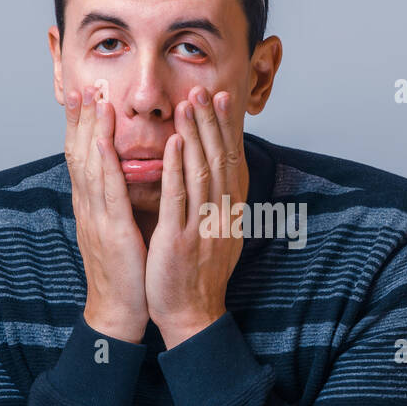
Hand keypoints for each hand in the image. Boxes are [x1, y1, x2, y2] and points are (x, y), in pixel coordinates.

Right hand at [64, 83, 147, 342]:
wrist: (119, 310)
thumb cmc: (127, 271)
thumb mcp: (121, 229)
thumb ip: (121, 202)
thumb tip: (128, 176)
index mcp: (93, 206)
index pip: (84, 157)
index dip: (82, 125)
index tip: (86, 96)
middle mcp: (89, 206)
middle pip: (80, 153)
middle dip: (81, 118)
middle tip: (82, 83)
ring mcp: (96, 216)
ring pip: (89, 164)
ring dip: (89, 128)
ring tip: (92, 97)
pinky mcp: (110, 230)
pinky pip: (106, 190)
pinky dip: (103, 161)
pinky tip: (102, 138)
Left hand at [145, 85, 247, 348]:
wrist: (191, 315)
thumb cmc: (198, 276)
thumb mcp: (219, 236)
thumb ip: (220, 205)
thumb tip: (224, 177)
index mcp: (230, 214)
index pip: (232, 162)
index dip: (228, 130)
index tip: (223, 101)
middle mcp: (222, 216)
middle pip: (220, 161)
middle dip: (213, 123)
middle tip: (205, 90)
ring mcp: (203, 227)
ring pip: (202, 172)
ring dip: (196, 135)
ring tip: (189, 105)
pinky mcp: (180, 240)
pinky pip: (180, 199)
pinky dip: (177, 168)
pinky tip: (173, 144)